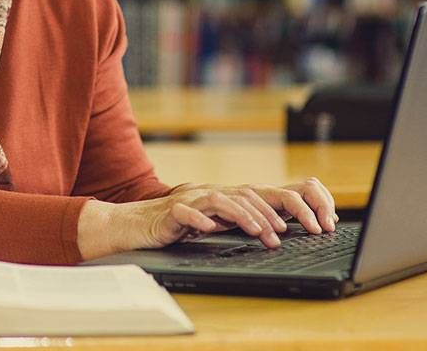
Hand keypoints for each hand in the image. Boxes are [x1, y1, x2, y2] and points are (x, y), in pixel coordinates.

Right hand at [77, 178, 337, 260]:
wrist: (131, 224)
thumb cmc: (170, 226)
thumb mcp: (207, 222)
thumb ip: (229, 220)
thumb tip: (263, 226)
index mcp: (217, 196)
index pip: (252, 195)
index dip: (276, 208)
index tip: (295, 226)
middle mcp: (205, 194)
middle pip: (242, 195)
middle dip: (267, 213)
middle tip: (283, 234)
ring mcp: (187, 200)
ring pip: (220, 201)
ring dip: (243, 216)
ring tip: (260, 233)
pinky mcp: (169, 212)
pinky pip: (186, 213)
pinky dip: (200, 220)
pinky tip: (210, 229)